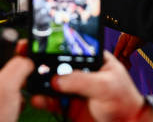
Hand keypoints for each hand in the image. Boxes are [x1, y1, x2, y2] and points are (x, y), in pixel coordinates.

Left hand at [0, 40, 33, 121]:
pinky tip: (15, 104)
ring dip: (19, 84)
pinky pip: (12, 88)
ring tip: (16, 95)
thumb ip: (18, 65)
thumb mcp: (6, 87)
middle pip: (7, 60)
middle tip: (22, 79)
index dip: (16, 47)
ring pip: (11, 75)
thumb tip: (28, 58)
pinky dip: (18, 94)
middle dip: (19, 70)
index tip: (30, 51)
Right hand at [31, 52, 152, 121]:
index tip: (39, 46)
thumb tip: (57, 79)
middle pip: (58, 64)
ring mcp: (74, 88)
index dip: (55, 46)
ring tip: (29, 80)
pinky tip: (37, 98)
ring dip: (40, 81)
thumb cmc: (124, 101)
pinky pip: (52, 100)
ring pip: (52, 82)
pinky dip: (43, 99)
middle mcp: (81, 72)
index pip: (71, 49)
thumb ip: (81, 80)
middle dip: (42, 63)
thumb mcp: (105, 85)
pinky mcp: (68, 105)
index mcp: (93, 59)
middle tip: (28, 61)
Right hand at [113, 33, 145, 69]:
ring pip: (123, 57)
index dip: (116, 57)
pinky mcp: (130, 49)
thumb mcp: (134, 40)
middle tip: (125, 68)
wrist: (145, 31)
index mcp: (122, 40)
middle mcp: (123, 44)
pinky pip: (127, 57)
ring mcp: (126, 47)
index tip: (117, 64)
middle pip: (119, 54)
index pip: (117, 50)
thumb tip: (124, 54)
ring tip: (128, 68)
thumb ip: (129, 47)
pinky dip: (128, 61)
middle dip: (121, 62)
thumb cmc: (139, 34)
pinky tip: (130, 65)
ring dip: (125, 63)